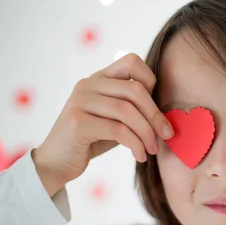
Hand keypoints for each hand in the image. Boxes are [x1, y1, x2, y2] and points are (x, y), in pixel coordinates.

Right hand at [33, 53, 172, 196]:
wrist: (58, 162)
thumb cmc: (92, 140)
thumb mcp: (116, 119)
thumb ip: (134, 108)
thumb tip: (167, 114)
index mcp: (98, 78)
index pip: (132, 61)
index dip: (151, 82)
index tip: (156, 109)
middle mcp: (87, 84)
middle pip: (135, 90)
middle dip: (156, 116)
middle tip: (166, 136)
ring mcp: (80, 101)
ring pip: (128, 112)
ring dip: (147, 134)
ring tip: (152, 150)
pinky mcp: (77, 122)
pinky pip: (118, 130)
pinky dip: (135, 145)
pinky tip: (140, 156)